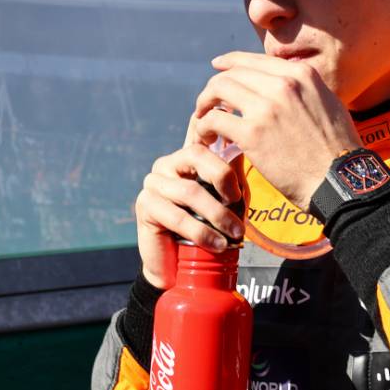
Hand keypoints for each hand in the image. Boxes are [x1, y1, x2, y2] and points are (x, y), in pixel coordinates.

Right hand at [134, 133, 244, 289]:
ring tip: (235, 233)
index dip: (211, 121)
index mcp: (187, 157)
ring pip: (190, 191)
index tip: (234, 131)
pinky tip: (217, 244)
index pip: (197, 128)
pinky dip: (202, 232)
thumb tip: (243, 152)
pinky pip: (178, 216)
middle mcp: (168, 164)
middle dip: (224, 177)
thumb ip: (232, 177)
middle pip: (197, 155)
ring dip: (218, 214)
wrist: (179, 268)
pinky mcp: (145, 205)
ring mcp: (154, 183)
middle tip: (239, 203)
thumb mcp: (228, 202)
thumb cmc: (208, 230)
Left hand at [191, 52, 359, 208]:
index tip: (217, 69)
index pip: (255, 59)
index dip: (230, 62)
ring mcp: (266, 107)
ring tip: (203, 122)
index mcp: (302, 74)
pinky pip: (214, 120)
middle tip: (207, 106)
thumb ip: (305, 90)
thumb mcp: (328, 104)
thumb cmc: (337, 150)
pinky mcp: (252, 134)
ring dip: (205, 105)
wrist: (340, 180)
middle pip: (232, 73)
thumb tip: (286, 85)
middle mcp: (283, 84)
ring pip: (218, 90)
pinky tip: (207, 140)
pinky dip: (204, 128)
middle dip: (214, 88)